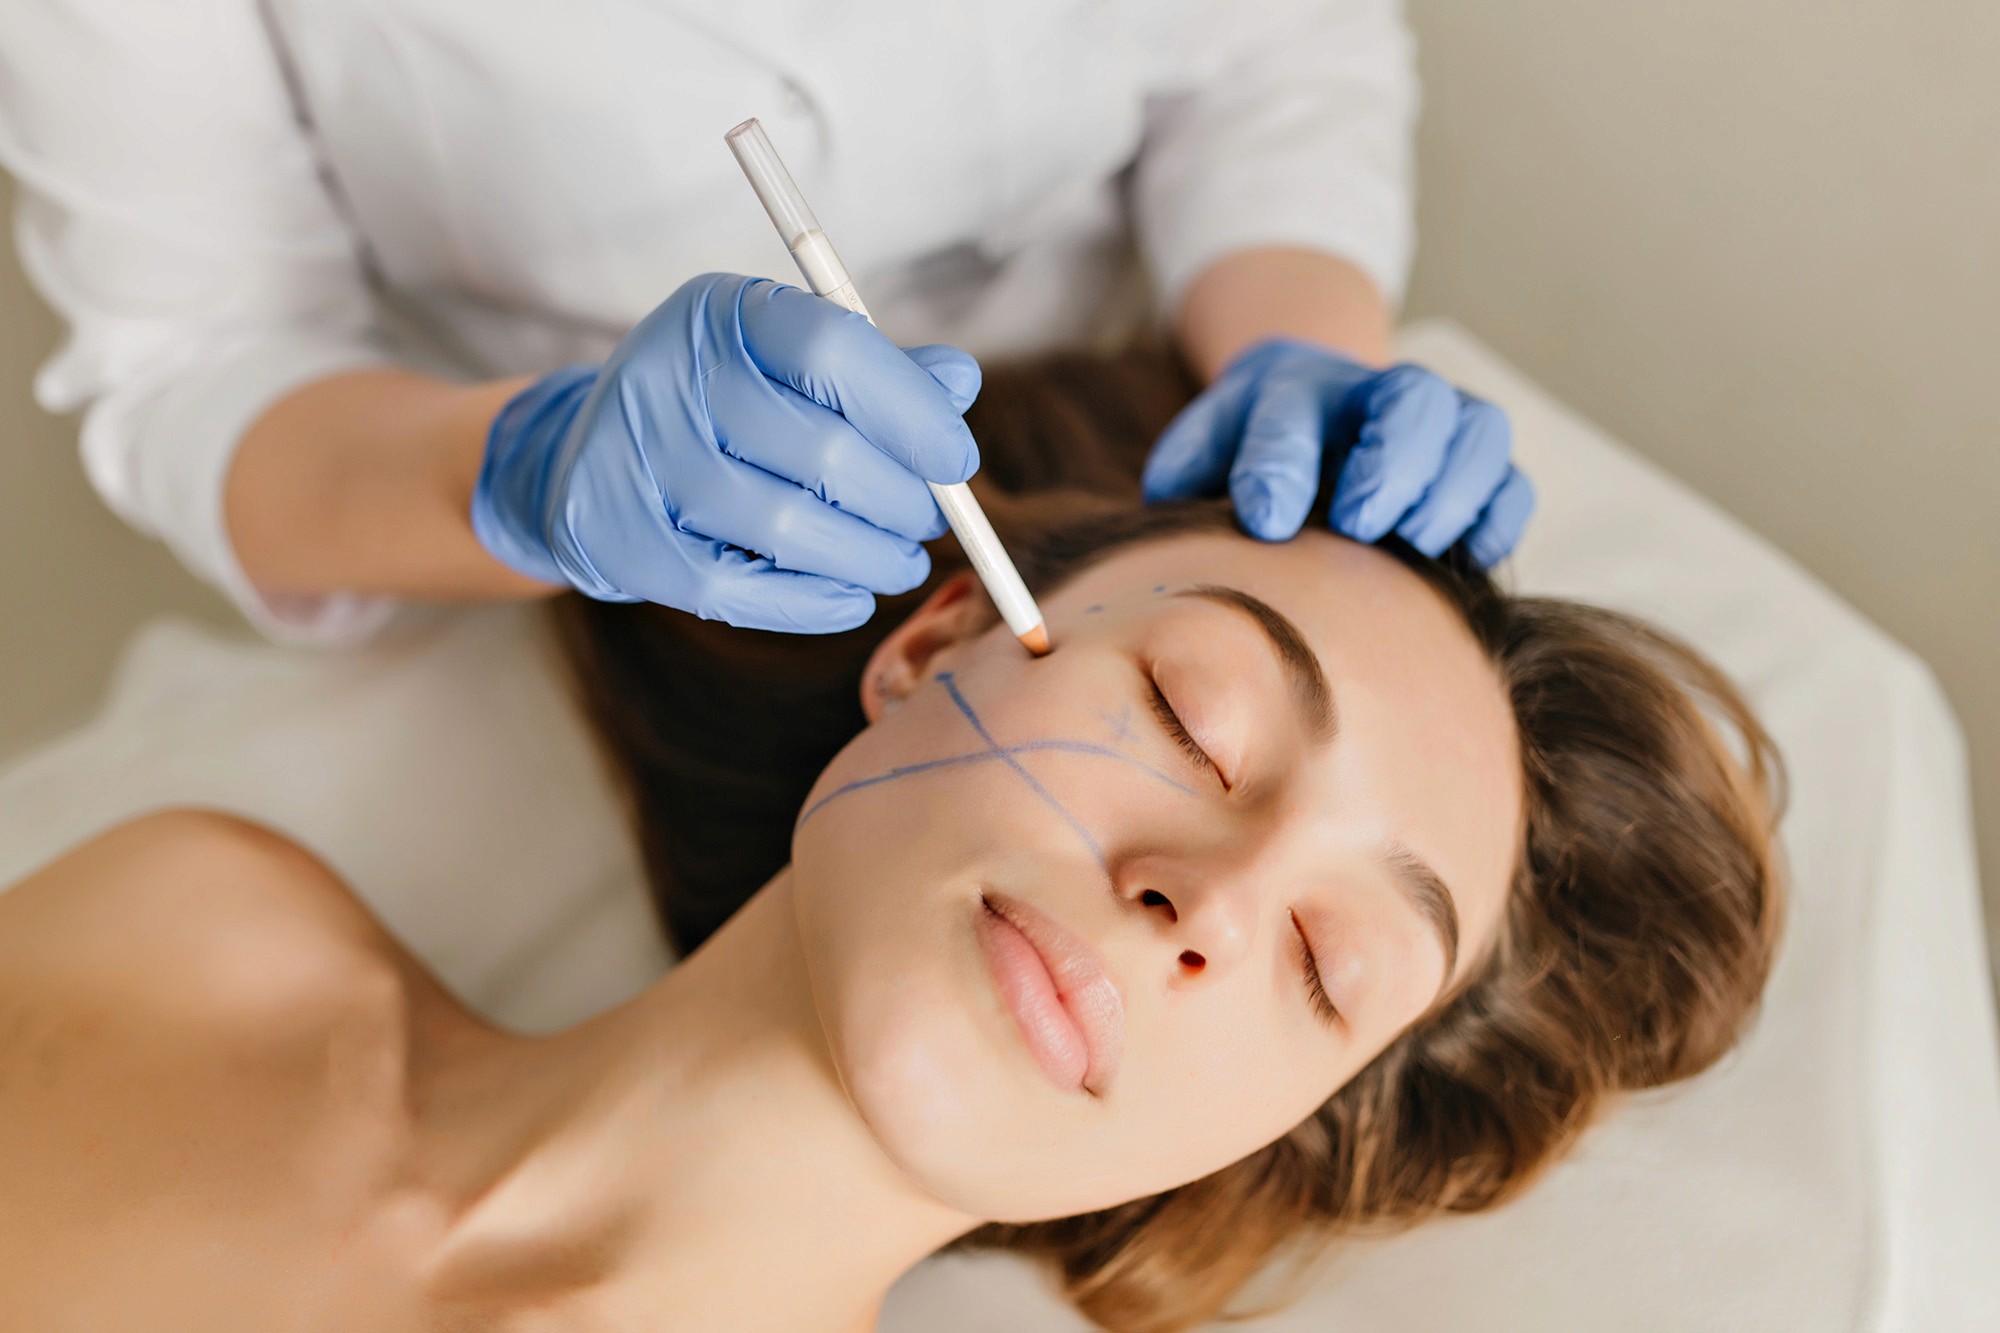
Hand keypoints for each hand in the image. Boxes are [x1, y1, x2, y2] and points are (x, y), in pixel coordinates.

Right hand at [472, 272, 980, 631]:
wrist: (581, 460)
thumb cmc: (718, 411)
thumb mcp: (788, 369)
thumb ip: (876, 374)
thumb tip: (958, 384)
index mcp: (723, 312)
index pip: (836, 348)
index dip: (912, 411)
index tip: (955, 462)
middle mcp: (667, 371)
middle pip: (822, 448)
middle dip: (900, 500)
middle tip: (927, 523)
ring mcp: (633, 456)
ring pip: (785, 525)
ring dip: (867, 559)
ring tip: (900, 565)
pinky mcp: (613, 534)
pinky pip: (732, 588)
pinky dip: (808, 602)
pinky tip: (848, 598)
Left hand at [1142, 338, 1533, 565]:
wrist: (1314, 407)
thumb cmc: (1250, 446)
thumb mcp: (1204, 447)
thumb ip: (1184, 472)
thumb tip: (1173, 506)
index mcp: (1295, 389)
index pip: (1288, 413)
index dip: (1279, 463)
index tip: (1264, 520)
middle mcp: (1376, 394)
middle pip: (1412, 397)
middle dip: (1391, 463)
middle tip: (1357, 523)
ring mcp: (1439, 423)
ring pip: (1479, 430)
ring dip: (1453, 489)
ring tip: (1414, 542)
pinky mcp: (1478, 466)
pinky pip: (1513, 484)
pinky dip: (1498, 519)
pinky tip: (1466, 556)